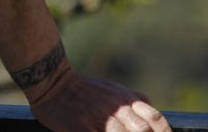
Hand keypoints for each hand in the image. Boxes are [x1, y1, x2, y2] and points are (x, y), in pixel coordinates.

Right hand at [29, 69, 170, 131]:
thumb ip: (132, 100)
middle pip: (144, 130)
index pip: (155, 118)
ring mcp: (100, 119)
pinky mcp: (83, 127)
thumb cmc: (84, 89)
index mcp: (126, 99)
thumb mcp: (112, 89)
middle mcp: (116, 108)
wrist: (52, 82)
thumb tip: (152, 112)